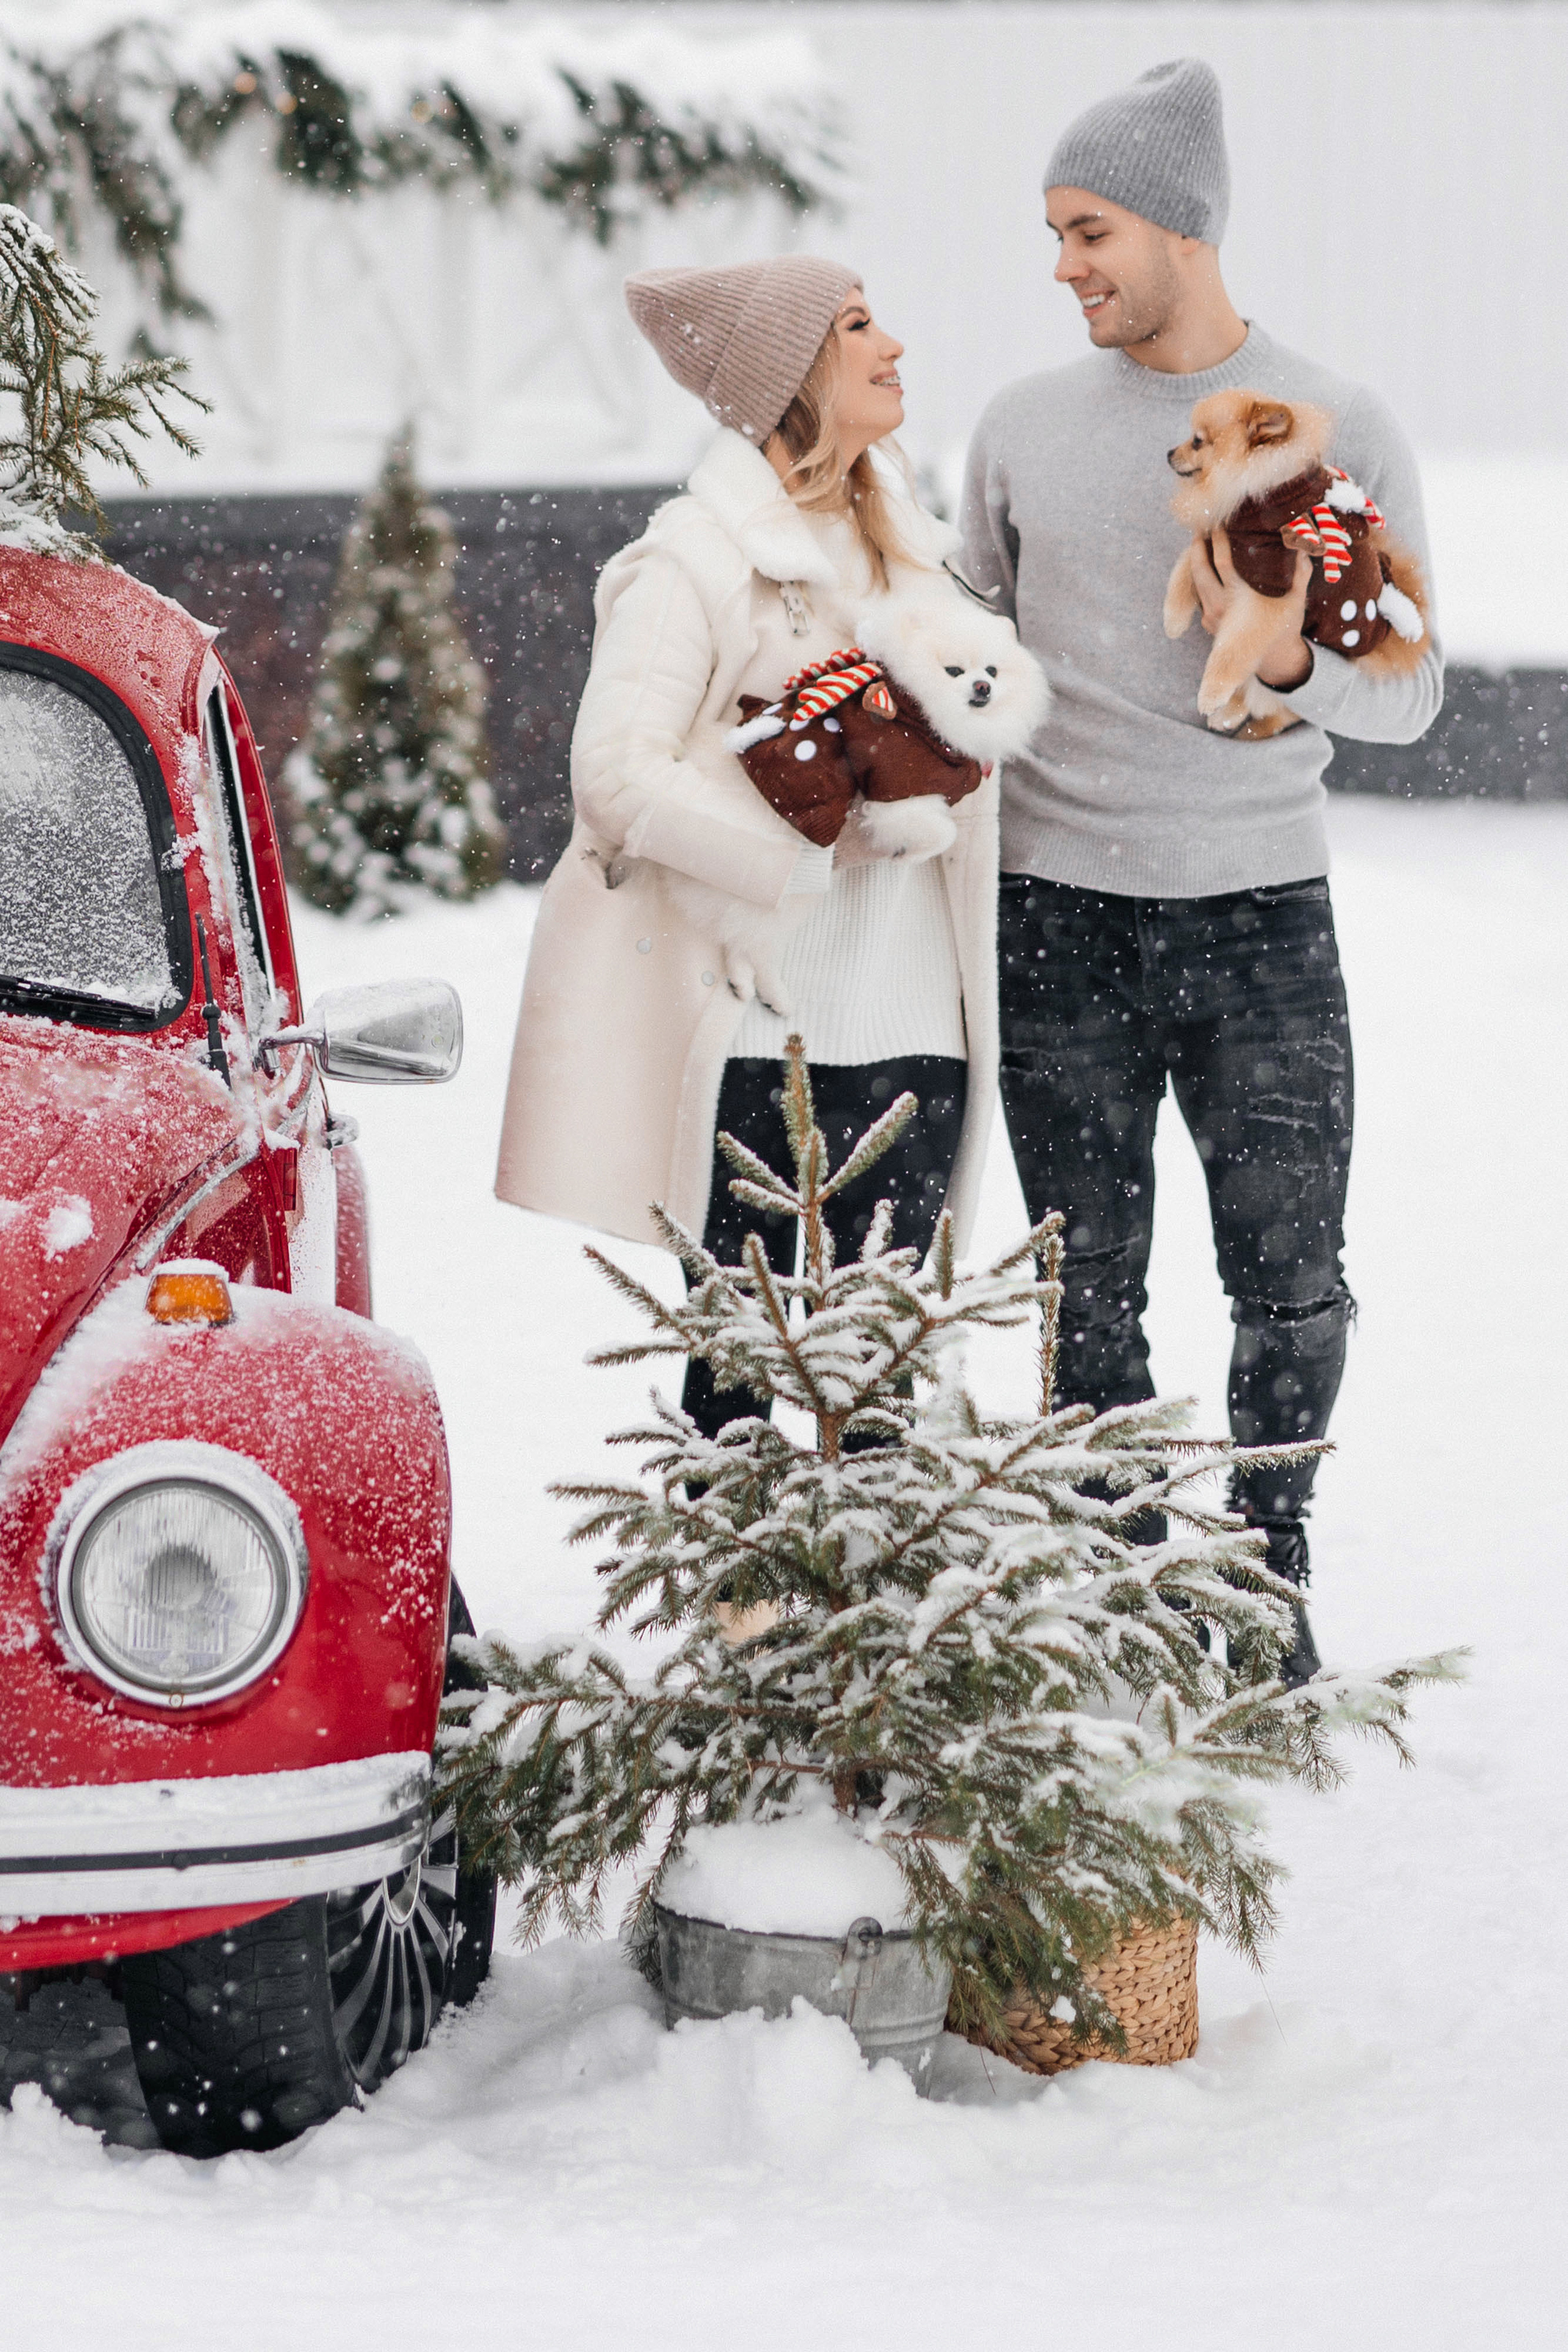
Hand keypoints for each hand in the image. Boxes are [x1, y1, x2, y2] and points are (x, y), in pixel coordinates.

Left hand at [1191, 527, 1314, 689]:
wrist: (1272, 661)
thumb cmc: (1285, 629)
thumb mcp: (1296, 601)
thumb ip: (1300, 574)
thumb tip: (1304, 548)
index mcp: (1238, 599)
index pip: (1221, 563)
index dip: (1218, 541)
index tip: (1219, 523)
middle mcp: (1219, 607)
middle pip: (1199, 570)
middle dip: (1198, 546)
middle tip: (1200, 526)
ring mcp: (1210, 616)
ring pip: (1196, 583)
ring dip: (1196, 561)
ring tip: (1200, 540)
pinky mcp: (1207, 622)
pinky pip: (1199, 595)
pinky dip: (1199, 578)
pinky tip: (1205, 564)